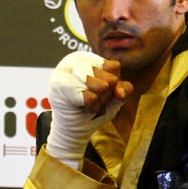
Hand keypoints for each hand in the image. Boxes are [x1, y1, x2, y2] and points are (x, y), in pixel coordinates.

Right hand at [46, 51, 131, 168]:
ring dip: (100, 103)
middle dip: (107, 96)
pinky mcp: (64, 86)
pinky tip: (82, 108)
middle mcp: (77, 59)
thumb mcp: (114, 98)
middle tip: (93, 101)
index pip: (115, 67)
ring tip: (88, 105)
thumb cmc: (91, 109)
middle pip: (111, 78)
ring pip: (104, 87)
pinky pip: (93, 98)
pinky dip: (92, 109)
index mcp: (89, 58)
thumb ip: (123, 90)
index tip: (99, 93)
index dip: (113, 85)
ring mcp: (69, 71)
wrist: (71, 129)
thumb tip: (119, 92)